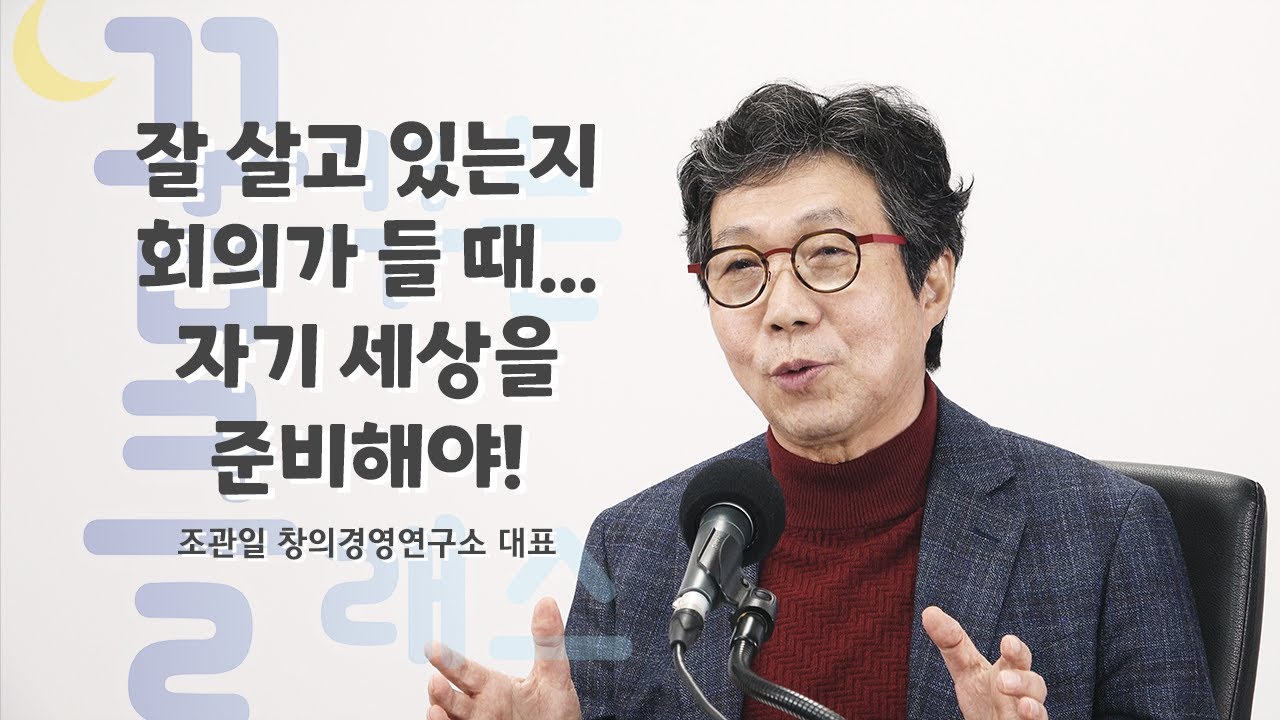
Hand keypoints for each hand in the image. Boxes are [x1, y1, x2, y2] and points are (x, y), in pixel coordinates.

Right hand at [426, 597, 579, 719]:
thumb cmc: (554, 711)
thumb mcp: (553, 675)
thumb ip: (548, 642)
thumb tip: (547, 603)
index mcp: (493, 687)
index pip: (465, 671)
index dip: (449, 660)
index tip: (433, 648)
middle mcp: (482, 708)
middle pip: (453, 698)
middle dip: (441, 690)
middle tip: (435, 680)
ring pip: (451, 719)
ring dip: (441, 714)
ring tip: (435, 710)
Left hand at [922, 606, 1047, 719]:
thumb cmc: (983, 697)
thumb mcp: (964, 669)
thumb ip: (950, 642)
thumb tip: (929, 611)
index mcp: (1010, 670)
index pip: (1015, 656)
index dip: (1014, 649)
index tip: (1007, 642)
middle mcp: (1024, 692)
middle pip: (1034, 681)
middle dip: (1024, 678)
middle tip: (1003, 674)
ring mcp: (1027, 714)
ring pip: (1039, 708)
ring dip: (1027, 700)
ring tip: (1008, 691)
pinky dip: (1033, 718)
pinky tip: (1023, 713)